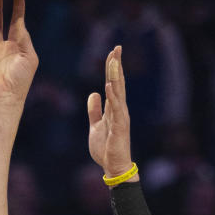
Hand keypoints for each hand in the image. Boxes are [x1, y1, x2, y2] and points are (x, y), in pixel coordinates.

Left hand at [87, 46, 134, 179]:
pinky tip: (110, 85)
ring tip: (114, 61)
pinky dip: (114, 97)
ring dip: (116, 76)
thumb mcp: (95, 126)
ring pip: (119, 92)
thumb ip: (94, 110)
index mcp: (113, 108)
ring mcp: (121, 117)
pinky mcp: (120, 127)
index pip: (113, 83)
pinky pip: (117, 109)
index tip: (112, 52)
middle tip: (117, 48)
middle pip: (118, 83)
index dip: (112, 68)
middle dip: (116, 66)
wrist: (114, 166)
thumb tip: (94, 94)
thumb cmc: (106, 148)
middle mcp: (119, 109)